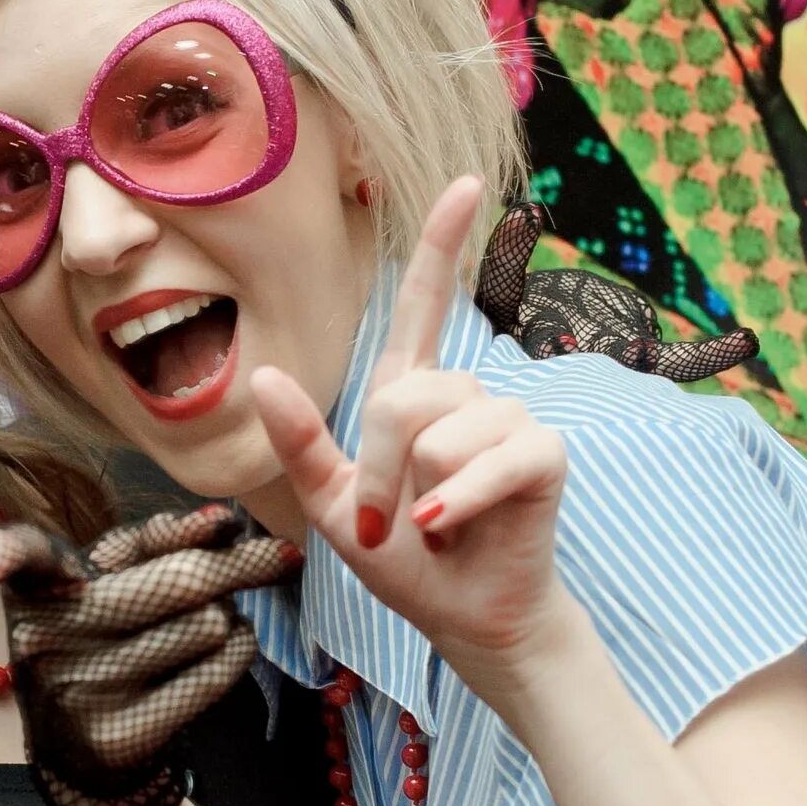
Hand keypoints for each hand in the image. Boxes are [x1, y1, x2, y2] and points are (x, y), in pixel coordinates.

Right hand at [0, 504, 299, 805]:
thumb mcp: (109, 584)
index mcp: (33, 591)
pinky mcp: (120, 736)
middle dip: (237, 565)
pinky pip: (215, 671)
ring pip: (206, 623)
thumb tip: (223, 524)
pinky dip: (238, 651)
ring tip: (211, 624)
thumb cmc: (104, 640)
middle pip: (174, 582)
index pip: (17, 560)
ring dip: (230, 616)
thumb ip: (159, 543)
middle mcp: (45, 640)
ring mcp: (79, 692)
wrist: (86, 751)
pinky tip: (227, 647)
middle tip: (280, 556)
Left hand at [252, 177, 579, 700]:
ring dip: (420, 496)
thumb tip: (264, 377)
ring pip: (440, 434)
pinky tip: (450, 528)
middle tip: (391, 524)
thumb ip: (302, 444)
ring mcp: (509, 422)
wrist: (465, 620)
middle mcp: (465, 397)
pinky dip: (458, 505)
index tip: (465, 185)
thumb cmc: (407, 564)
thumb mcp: (334, 507)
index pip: (426, 305)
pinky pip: (490, 461)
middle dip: (380, 471)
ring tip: (436, 527)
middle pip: (402, 399)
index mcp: (414, 395)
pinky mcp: (542, 458)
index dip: (442, 244)